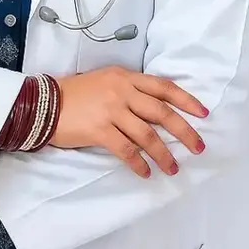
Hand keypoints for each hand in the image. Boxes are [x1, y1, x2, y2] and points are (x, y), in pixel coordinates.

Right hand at [50, 67, 208, 177]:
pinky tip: (146, 172)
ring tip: (173, 168)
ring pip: (147, 135)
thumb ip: (129, 90)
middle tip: (198, 147)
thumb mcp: (105, 81)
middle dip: (184, 131)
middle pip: (162, 112)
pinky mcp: (100, 130)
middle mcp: (121, 90)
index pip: (163, 87)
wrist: (45, 103)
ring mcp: (111, 110)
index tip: (203, 114)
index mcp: (125, 76)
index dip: (186, 100)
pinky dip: (139, 163)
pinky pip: (127, 150)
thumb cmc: (75, 93)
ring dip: (164, 154)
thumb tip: (154, 110)